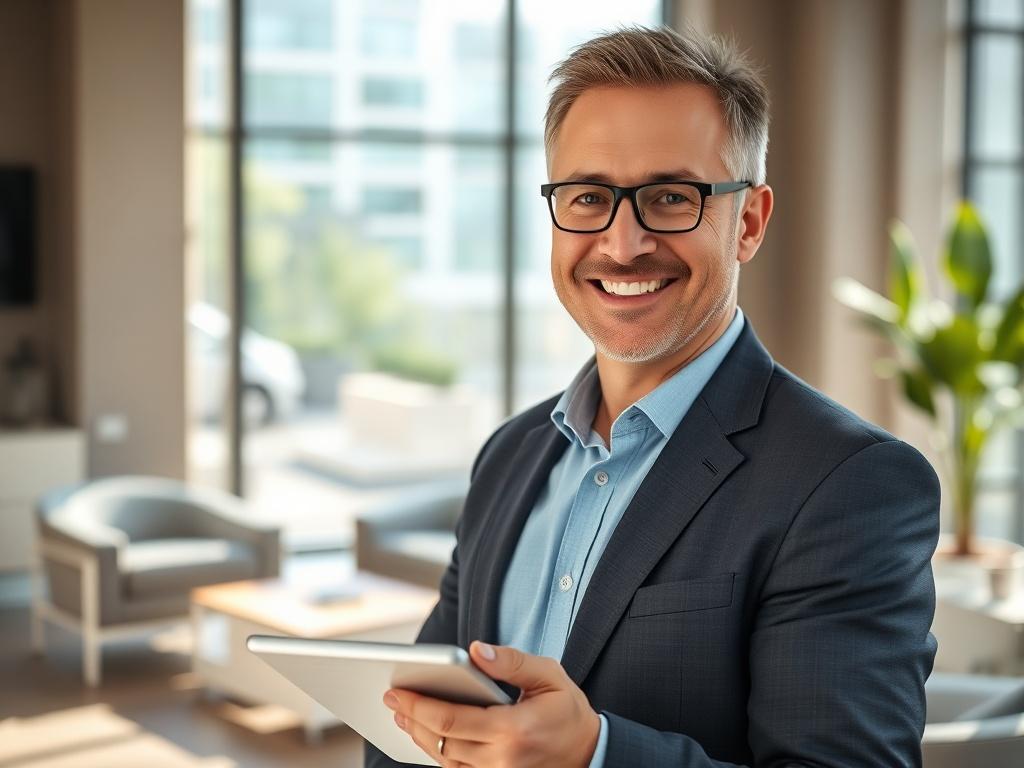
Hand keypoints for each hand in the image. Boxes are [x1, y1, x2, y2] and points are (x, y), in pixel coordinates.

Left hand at [383, 641, 600, 767]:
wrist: (591, 753)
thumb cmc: (567, 710)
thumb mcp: (549, 675)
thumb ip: (512, 662)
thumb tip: (476, 651)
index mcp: (514, 731)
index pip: (452, 720)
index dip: (419, 705)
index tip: (397, 690)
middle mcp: (502, 760)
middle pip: (441, 742)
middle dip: (412, 717)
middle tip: (391, 697)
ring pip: (445, 759)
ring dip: (419, 736)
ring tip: (402, 713)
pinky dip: (437, 751)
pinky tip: (425, 733)